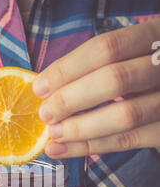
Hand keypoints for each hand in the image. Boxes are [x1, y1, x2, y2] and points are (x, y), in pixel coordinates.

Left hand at [33, 17, 159, 157]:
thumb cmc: (143, 77)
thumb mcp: (130, 57)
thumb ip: (97, 66)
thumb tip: (45, 87)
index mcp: (155, 36)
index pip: (107, 47)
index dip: (68, 68)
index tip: (39, 87)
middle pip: (115, 80)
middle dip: (71, 99)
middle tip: (45, 114)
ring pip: (124, 115)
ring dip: (80, 128)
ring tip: (52, 135)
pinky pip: (127, 142)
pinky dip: (90, 147)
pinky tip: (63, 150)